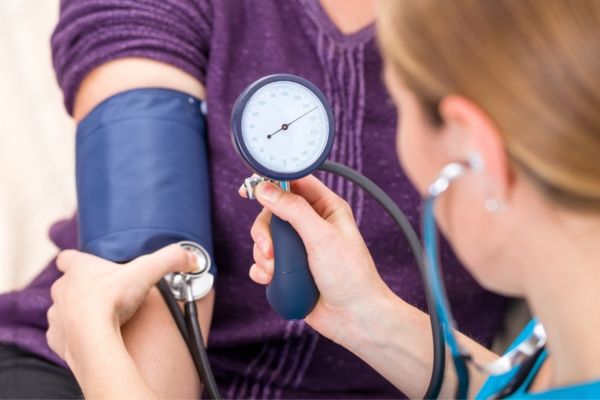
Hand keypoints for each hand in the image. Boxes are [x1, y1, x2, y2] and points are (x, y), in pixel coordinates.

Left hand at [46, 244, 195, 364]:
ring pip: (63, 310)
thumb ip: (171, 259)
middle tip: (106, 295)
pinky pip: (63, 336)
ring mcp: (56, 316)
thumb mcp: (147, 270)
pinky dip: (75, 337)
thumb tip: (191, 257)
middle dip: (83, 289)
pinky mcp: (57, 340)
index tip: (90, 265)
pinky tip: (93, 338)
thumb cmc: (112, 299)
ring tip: (100, 320)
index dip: (78, 260)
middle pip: (67, 285)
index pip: (69, 257)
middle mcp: (62, 290)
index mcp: (78, 269)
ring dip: (77, 313)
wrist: (91, 338)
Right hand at [242, 176, 395, 344]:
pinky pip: (263, 262)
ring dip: (263, 254)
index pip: (295, 184)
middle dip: (265, 232)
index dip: (271, 182)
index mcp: (326, 208)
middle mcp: (311, 225)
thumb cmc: (350, 276)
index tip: (250, 188)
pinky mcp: (289, 269)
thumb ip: (294, 210)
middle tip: (269, 249)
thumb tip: (266, 190)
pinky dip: (262, 270)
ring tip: (276, 271)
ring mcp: (299, 248)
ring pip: (265, 238)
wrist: (354, 318)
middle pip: (273, 212)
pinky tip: (271, 279)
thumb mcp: (322, 237)